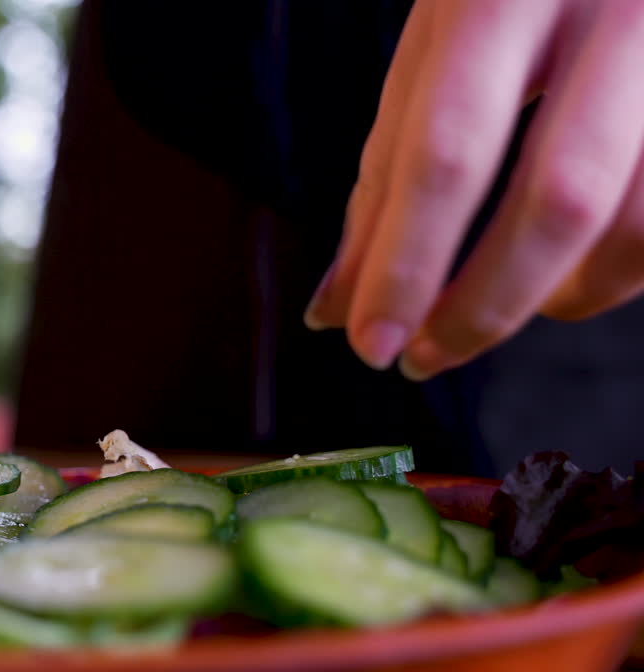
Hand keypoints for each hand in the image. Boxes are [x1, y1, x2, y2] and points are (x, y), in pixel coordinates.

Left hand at [304, 0, 643, 379]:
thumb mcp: (436, 50)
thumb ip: (388, 168)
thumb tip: (337, 303)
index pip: (448, 151)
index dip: (406, 263)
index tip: (370, 345)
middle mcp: (612, 12)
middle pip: (560, 198)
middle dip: (483, 305)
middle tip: (424, 357)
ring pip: (639, 219)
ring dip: (566, 294)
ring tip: (512, 304)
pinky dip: (622, 267)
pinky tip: (577, 269)